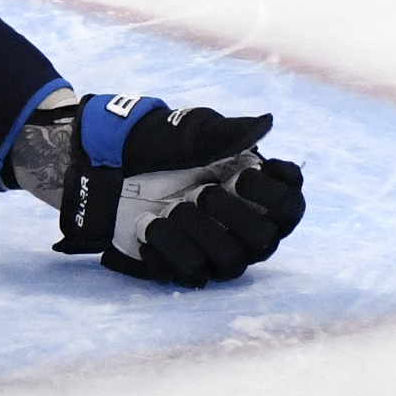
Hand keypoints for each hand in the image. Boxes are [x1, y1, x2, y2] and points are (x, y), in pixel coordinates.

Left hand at [44, 94, 306, 285]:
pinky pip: (191, 272)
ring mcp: (213, 248)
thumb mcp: (190, 131)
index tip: (244, 174)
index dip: (273, 195)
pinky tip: (150, 225)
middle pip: (266, 241)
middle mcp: (241, 223)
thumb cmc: (154, 142)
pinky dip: (167, 246)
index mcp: (252, 188)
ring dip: (198, 231)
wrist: (105, 164)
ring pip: (231, 262)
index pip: (291, 205)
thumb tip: (267, 124)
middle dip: (233, 215)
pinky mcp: (183, 266)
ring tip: (172, 208)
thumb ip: (229, 131)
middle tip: (203, 192)